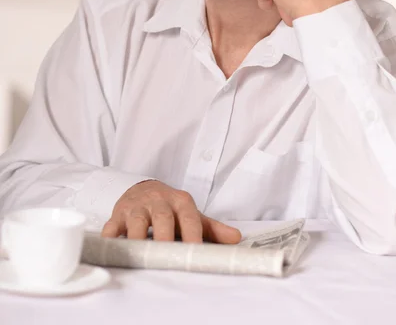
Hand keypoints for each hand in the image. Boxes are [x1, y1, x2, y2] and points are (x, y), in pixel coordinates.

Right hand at [101, 180, 240, 243]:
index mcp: (180, 201)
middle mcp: (159, 201)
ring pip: (136, 221)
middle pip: (163, 217)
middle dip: (164, 235)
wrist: (143, 189)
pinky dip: (111, 237)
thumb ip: (212, 228)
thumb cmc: (170, 208)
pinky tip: (114, 247)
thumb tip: (236, 238)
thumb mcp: (191, 214)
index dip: (193, 234)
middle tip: (166, 253)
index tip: (196, 251)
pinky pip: (112, 226)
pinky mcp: (118, 214)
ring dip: (137, 237)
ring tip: (140, 254)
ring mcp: (137, 207)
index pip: (190, 218)